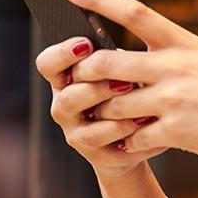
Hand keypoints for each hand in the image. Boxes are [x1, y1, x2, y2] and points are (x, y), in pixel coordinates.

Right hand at [35, 35, 169, 177]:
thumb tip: (123, 42)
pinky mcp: (94, 155)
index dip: (62, 54)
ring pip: (88, 127)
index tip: (86, 44)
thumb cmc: (126, 91)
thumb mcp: (119, 67)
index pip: (47, 63)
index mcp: (65, 78)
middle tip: (125, 82)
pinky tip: (150, 126)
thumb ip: (113, 56)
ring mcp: (76, 132)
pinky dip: (131, 136)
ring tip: (142, 109)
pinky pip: (110, 148)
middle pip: (69, 96)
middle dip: (98, 88)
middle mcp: (63, 105)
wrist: (134, 137)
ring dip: (116, 116)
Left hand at [61, 0, 197, 174]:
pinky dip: (128, 144)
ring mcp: (175, 100)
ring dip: (104, 113)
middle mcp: (176, 67)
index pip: (135, 12)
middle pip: (109, 61)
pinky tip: (131, 146)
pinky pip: (134, 138)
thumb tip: (155, 41)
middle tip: (75, 77)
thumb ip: (184, 49)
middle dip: (84, 71)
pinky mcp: (177, 131)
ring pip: (114, 104)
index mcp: (185, 43)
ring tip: (102, 119)